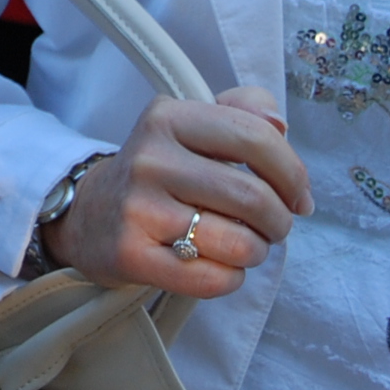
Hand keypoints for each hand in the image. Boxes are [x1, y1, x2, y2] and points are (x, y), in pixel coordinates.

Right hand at [43, 85, 312, 297]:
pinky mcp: (131, 256)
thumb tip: (281, 126)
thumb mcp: (193, 126)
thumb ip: (244, 110)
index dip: (293, 173)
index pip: (256, 138)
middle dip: (279, 220)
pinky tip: (219, 267)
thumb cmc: (162, 172)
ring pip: (238, 243)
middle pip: (253, 196)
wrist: (90, 216)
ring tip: (245, 246)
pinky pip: (212, 278)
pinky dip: (231, 278)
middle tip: (274, 227)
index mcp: (168, 117)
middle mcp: (150, 159)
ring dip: (257, 251)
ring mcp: (138, 209)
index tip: (299, 196)